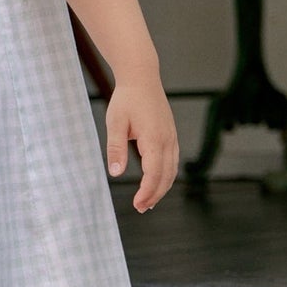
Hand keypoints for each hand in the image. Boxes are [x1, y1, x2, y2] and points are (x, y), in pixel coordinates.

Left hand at [106, 78, 178, 211]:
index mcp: (154, 138)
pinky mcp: (171, 135)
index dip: (147, 192)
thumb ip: (116, 149)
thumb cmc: (126, 99)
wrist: (142, 78)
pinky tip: (156, 184)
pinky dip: (166, 176)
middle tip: (141, 208)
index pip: (154, 173)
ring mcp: (172, 137)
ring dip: (162, 188)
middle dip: (155, 195)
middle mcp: (167, 140)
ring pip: (172, 170)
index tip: (137, 204)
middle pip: (166, 176)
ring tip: (148, 202)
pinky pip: (172, 161)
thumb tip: (115, 173)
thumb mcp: (115, 123)